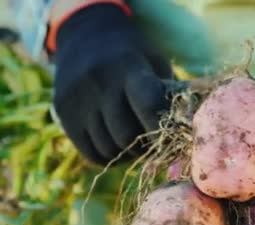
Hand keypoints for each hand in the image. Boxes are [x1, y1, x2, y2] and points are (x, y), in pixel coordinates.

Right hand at [51, 2, 172, 164]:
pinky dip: (108, 157)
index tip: (171, 136)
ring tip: (136, 142)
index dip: (162, 128)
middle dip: (145, 146)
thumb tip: (186, 136)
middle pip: (126, 135)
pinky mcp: (63, 113)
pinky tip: (117, 144)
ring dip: (127, 154)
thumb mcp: (155, 62)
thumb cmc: (134, 54)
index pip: (148, 105)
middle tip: (153, 142)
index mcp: (128, 66)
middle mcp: (99, 82)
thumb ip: (168, 95)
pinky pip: (91, 153)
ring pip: (109, 149)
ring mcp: (77, 99)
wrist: (85, 34)